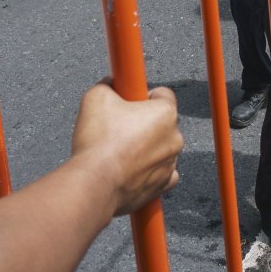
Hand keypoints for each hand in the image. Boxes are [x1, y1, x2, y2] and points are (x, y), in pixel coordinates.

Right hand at [71, 80, 182, 216]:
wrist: (94, 185)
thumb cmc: (97, 141)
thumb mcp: (96, 96)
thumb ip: (108, 85)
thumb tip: (109, 85)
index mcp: (166, 113)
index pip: (162, 94)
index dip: (141, 95)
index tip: (127, 101)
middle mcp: (175, 138)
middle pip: (161, 122)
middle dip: (143, 122)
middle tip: (118, 128)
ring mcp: (170, 164)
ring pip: (160, 148)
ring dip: (144, 147)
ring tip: (117, 151)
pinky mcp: (162, 186)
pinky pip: (159, 173)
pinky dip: (147, 171)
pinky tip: (128, 169)